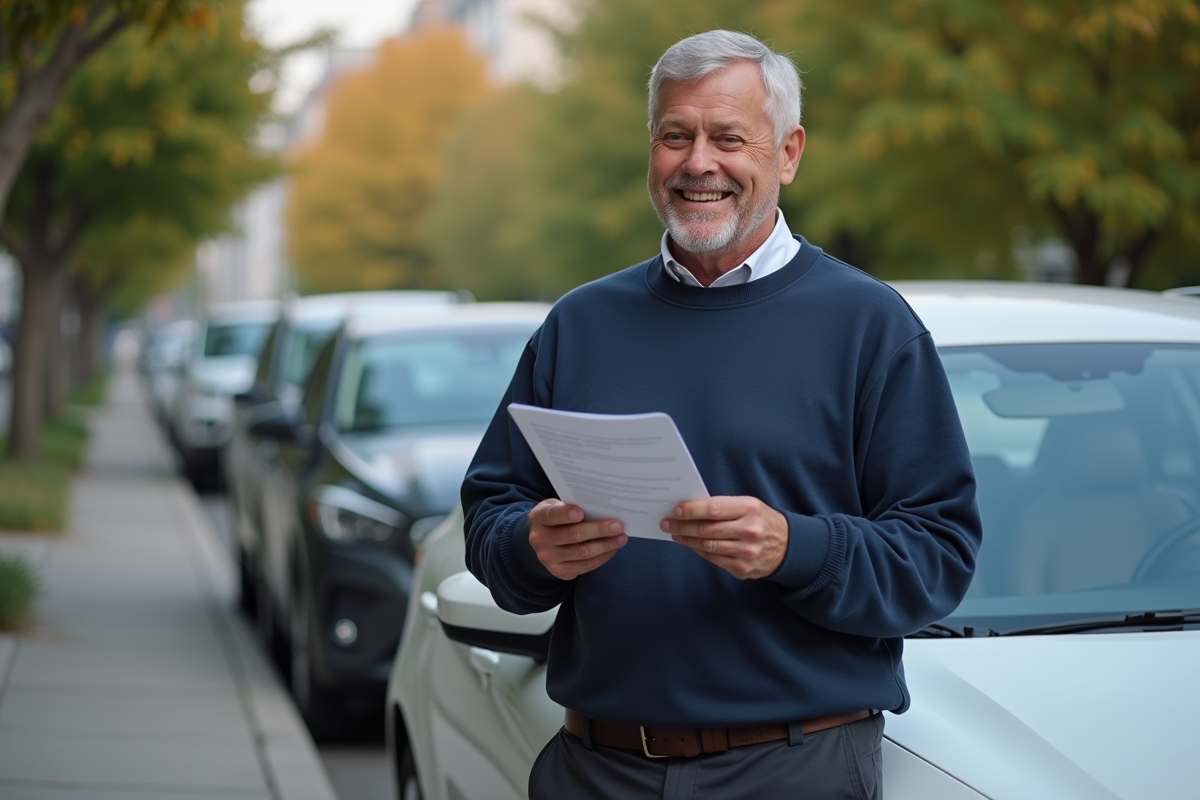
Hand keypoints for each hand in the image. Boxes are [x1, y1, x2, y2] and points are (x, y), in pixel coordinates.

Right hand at [528, 500, 627, 579]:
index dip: (565, 514)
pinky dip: (602, 557)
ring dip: (606, 545)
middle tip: (617, 526)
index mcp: (539, 518)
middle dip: (598, 530)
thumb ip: (571, 506)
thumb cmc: (556, 518)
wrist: (543, 541)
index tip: (581, 512)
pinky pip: (586, 566)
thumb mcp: (556, 506)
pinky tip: (612, 548)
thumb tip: (602, 509)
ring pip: (582, 552)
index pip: (552, 515)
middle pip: (573, 535)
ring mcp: (549, 558)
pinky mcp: (559, 571)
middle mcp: (540, 540)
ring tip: (621, 538)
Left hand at [661, 496, 787, 579]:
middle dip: (682, 526)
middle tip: (667, 523)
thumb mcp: (749, 506)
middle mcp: (749, 530)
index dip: (692, 510)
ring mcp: (747, 552)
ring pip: (707, 546)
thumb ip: (724, 507)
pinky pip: (713, 559)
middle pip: (707, 529)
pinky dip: (699, 551)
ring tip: (675, 534)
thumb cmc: (761, 521)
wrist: (788, 546)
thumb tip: (690, 509)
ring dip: (687, 540)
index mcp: (750, 509)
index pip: (714, 508)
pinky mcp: (743, 568)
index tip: (676, 510)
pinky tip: (690, 544)